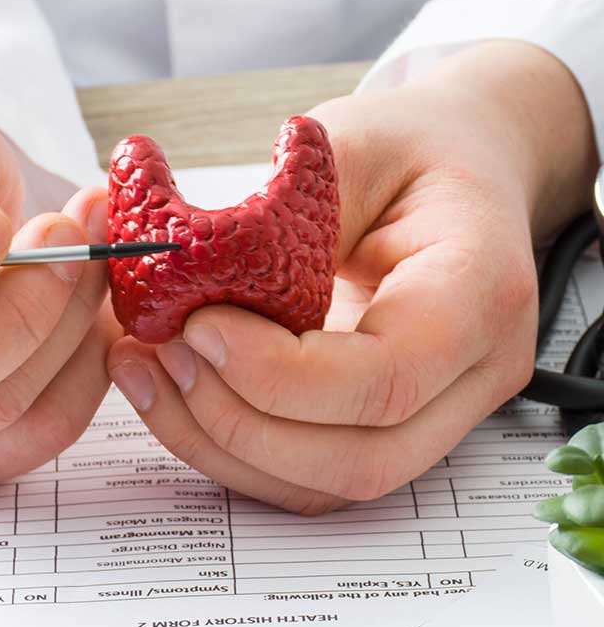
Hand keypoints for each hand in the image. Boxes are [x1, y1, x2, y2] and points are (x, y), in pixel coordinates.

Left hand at [108, 42, 597, 513]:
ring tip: (148, 371)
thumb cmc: (410, 150)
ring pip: (326, 482)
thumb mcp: (349, 145)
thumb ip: (283, 214)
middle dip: (238, 422)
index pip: (386, 377)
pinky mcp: (390, 421)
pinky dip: (232, 445)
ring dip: (221, 443)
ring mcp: (438, 410)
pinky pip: (308, 470)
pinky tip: (177, 389)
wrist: (459, 172)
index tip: (197, 326)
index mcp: (478, 292)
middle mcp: (473, 373)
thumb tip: (189, 280)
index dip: (278, 374)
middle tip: (162, 353)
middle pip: (358, 458)